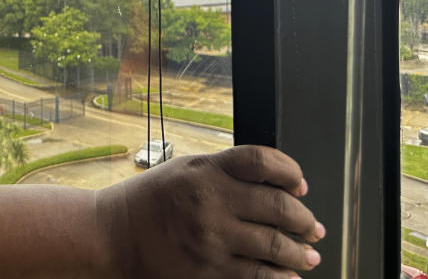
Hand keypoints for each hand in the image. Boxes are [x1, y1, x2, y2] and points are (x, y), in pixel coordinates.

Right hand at [95, 145, 323, 277]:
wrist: (113, 234)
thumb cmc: (151, 200)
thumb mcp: (185, 170)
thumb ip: (225, 173)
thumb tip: (274, 186)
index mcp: (206, 170)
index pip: (263, 161)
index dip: (291, 171)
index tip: (301, 185)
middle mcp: (211, 201)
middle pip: (279, 207)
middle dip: (305, 221)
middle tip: (314, 228)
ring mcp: (211, 238)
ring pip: (275, 246)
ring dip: (300, 253)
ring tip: (309, 256)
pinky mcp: (207, 270)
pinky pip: (256, 276)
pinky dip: (279, 278)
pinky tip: (288, 278)